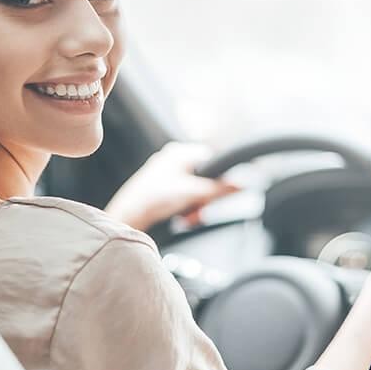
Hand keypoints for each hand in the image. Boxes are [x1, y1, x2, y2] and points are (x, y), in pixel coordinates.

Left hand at [104, 141, 240, 231]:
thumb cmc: (153, 199)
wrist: (128, 215)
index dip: (220, 179)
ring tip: (188, 216)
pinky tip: (182, 217)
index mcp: (180, 152)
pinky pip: (184, 195)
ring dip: (196, 205)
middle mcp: (173, 159)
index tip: (222, 194)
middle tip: (199, 210)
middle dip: (205, 198)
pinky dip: (186, 207)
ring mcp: (167, 173)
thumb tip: (241, 185)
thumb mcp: (193, 193)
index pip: (213, 160)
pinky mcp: (162, 188)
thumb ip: (219, 189)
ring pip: (196, 189)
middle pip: (205, 177)